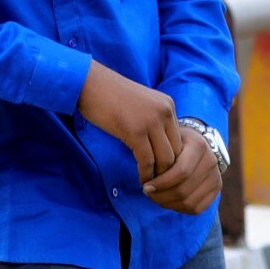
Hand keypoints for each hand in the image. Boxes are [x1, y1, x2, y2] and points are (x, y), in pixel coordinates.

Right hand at [77, 62, 180, 184]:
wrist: (89, 84)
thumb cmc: (110, 96)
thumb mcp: (140, 105)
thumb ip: (153, 121)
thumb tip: (158, 148)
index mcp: (168, 105)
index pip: (179, 139)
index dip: (173, 158)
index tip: (164, 171)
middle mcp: (164, 112)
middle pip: (176, 151)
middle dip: (169, 170)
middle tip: (160, 183)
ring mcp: (151, 121)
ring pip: (165, 159)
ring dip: (158, 176)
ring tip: (151, 185)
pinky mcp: (135, 131)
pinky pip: (147, 161)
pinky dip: (145, 174)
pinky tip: (141, 179)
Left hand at [144, 130, 221, 215]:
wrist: (196, 144)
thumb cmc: (176, 142)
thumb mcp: (167, 140)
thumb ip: (159, 155)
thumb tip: (147, 177)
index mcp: (198, 146)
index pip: (181, 172)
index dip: (161, 183)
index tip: (145, 185)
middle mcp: (211, 162)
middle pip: (183, 190)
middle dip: (160, 196)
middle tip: (147, 193)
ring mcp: (216, 177)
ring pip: (189, 202)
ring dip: (168, 204)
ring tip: (156, 198)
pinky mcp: (216, 189)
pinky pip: (197, 208)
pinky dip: (179, 209)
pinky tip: (169, 201)